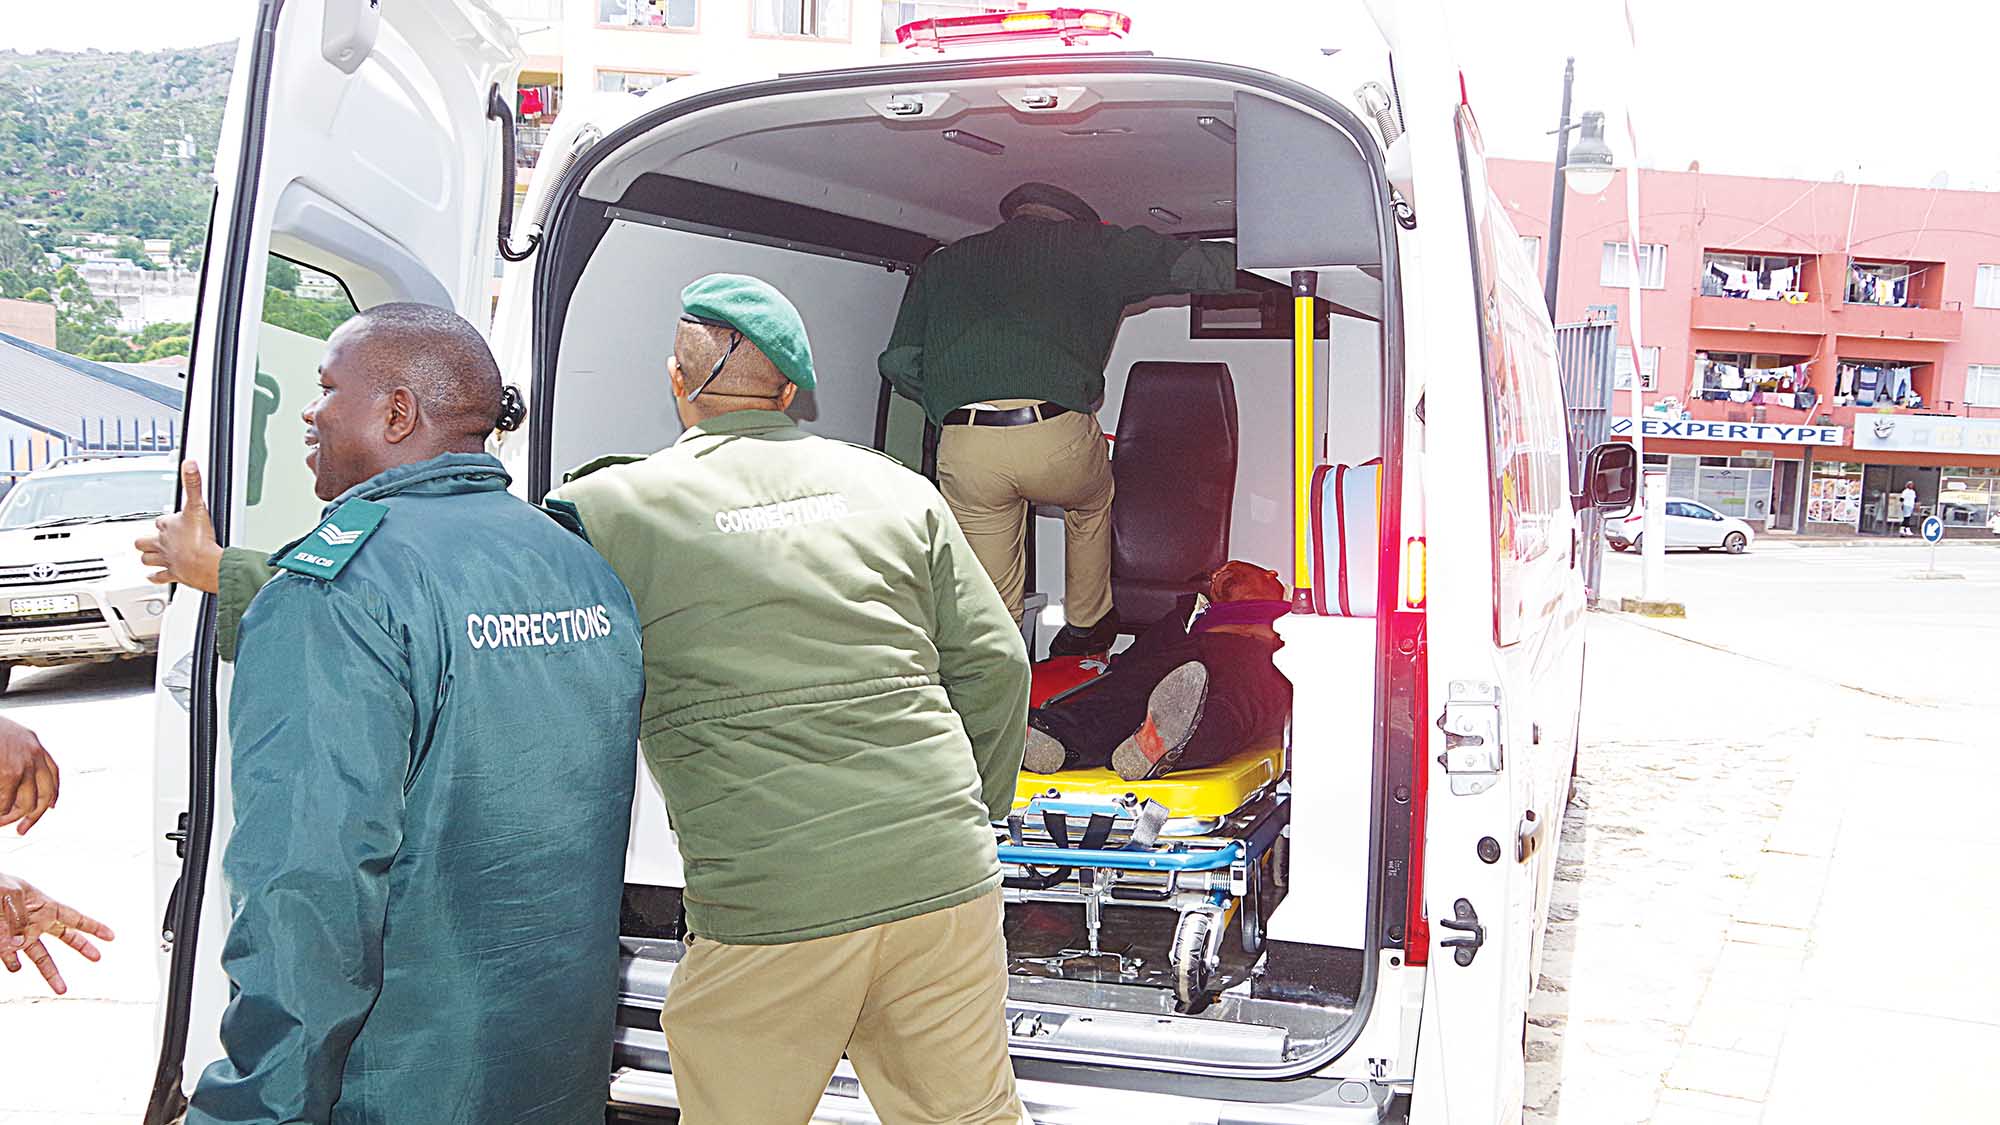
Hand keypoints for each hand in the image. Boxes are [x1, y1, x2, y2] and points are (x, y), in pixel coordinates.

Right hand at [0, 715, 56, 834]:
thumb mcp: (7, 737)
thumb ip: (16, 753)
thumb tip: (13, 779)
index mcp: (33, 744)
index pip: (53, 774)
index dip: (52, 793)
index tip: (50, 808)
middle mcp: (34, 754)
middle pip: (45, 794)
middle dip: (34, 816)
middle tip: (23, 830)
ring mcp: (23, 764)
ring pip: (27, 804)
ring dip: (12, 818)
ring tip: (1, 822)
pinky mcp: (9, 773)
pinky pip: (6, 803)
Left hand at [0, 874, 113, 995]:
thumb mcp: (10, 893)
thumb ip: (18, 918)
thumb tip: (20, 944)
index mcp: (44, 906)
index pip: (74, 918)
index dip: (93, 927)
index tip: (110, 936)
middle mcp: (36, 922)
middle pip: (65, 937)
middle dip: (82, 947)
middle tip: (97, 958)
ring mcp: (20, 934)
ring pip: (41, 957)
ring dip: (51, 973)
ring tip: (61, 989)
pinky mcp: (2, 944)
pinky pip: (11, 957)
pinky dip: (13, 963)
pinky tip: (15, 967)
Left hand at [136, 460, 221, 594]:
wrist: (205, 564)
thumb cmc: (199, 539)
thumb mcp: (197, 506)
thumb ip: (193, 484)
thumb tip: (189, 464)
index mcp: (168, 527)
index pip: (160, 521)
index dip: (164, 520)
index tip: (168, 519)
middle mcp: (164, 544)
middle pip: (144, 542)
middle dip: (145, 541)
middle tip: (148, 540)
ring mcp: (168, 560)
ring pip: (148, 559)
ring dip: (147, 558)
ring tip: (147, 557)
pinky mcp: (174, 574)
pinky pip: (160, 577)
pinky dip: (156, 578)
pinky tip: (153, 578)